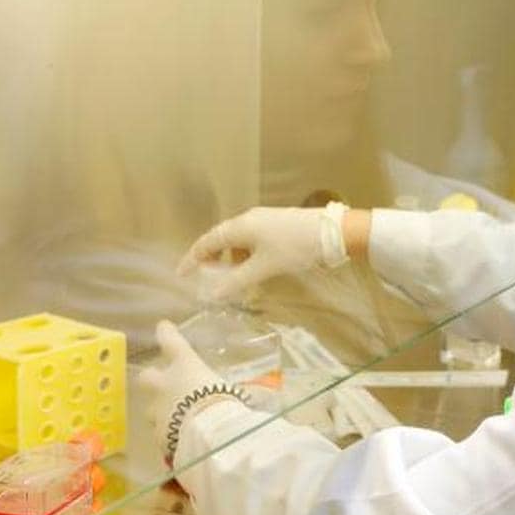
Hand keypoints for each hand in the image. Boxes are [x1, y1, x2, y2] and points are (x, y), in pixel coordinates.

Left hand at [139, 321, 229, 464]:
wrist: (210, 435)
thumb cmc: (225, 403)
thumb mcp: (231, 391)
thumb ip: (227, 392)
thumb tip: (241, 396)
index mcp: (185, 365)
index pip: (171, 341)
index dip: (166, 333)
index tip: (163, 327)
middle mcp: (165, 385)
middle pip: (147, 376)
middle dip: (153, 379)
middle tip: (162, 383)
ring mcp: (157, 411)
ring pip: (151, 409)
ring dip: (161, 411)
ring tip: (176, 419)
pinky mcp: (158, 435)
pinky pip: (162, 434)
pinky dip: (169, 436)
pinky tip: (181, 441)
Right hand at [178, 206, 336, 300]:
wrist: (332, 232)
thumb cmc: (295, 248)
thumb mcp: (263, 268)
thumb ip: (236, 281)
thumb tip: (212, 295)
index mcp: (240, 226)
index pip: (207, 241)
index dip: (192, 258)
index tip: (181, 274)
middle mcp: (248, 219)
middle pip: (221, 238)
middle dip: (212, 259)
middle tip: (207, 278)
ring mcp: (264, 220)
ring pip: (238, 240)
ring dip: (232, 258)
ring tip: (233, 279)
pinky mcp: (277, 225)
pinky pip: (253, 240)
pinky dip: (247, 255)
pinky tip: (255, 270)